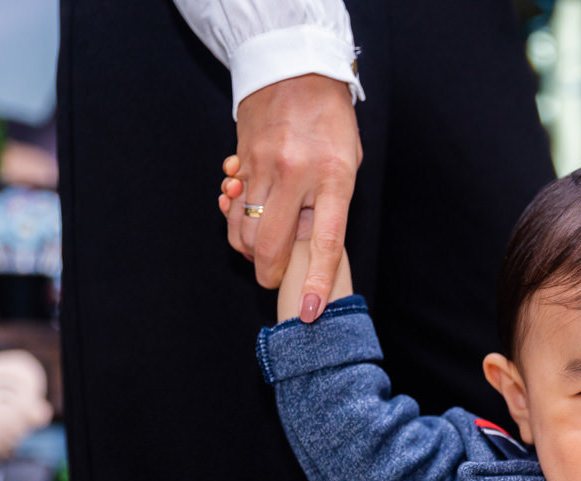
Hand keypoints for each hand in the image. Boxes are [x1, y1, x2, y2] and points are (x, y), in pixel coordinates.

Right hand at [222, 74, 361, 321]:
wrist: (296, 69)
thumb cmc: (331, 122)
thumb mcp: (347, 162)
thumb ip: (330, 203)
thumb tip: (307, 243)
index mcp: (334, 178)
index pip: (326, 242)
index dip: (317, 281)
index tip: (310, 311)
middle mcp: (296, 174)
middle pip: (271, 244)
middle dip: (268, 273)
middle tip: (272, 279)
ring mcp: (264, 167)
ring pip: (245, 229)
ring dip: (249, 249)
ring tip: (261, 248)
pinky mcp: (242, 160)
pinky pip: (233, 205)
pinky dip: (236, 221)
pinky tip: (244, 216)